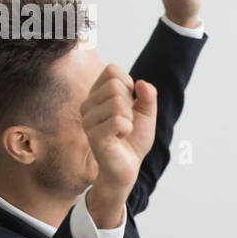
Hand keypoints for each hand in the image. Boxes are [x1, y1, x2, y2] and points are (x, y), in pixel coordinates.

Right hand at [81, 65, 157, 223]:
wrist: (129, 166)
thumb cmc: (133, 139)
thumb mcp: (146, 113)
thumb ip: (148, 96)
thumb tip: (142, 83)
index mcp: (97, 95)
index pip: (112, 70)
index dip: (129, 83)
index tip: (130, 102)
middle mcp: (88, 105)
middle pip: (115, 85)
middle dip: (130, 103)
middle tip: (127, 120)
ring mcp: (88, 120)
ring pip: (117, 102)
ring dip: (129, 119)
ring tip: (123, 130)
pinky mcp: (94, 136)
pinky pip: (119, 120)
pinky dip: (128, 129)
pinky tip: (121, 137)